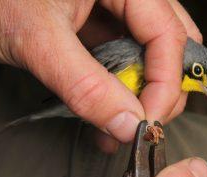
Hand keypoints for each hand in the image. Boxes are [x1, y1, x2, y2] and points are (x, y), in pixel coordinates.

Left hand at [0, 0, 201, 144]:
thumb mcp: (37, 40)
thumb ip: (84, 83)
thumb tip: (128, 123)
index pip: (167, 35)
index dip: (164, 84)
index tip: (146, 122)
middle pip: (169, 48)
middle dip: (160, 92)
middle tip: (138, 125)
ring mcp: (117, 16)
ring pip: (149, 60)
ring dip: (138, 99)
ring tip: (117, 130)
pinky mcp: (102, 33)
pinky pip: (123, 65)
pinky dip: (118, 95)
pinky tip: (105, 118)